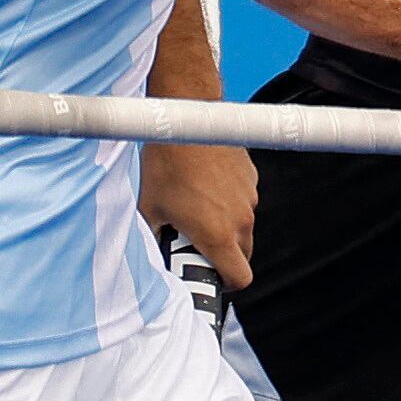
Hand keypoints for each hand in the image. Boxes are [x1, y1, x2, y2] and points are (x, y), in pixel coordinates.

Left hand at [138, 142, 257, 289]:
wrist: (186, 118)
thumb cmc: (166, 162)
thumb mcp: (150, 208)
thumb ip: (156, 237)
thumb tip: (155, 250)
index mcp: (218, 235)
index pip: (240, 278)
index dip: (225, 283)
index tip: (208, 275)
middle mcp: (240, 218)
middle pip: (243, 254)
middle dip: (223, 255)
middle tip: (196, 242)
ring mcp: (249, 196)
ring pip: (243, 225)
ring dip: (226, 225)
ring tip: (196, 206)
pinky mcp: (250, 176)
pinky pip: (243, 199)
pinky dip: (229, 200)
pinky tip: (204, 184)